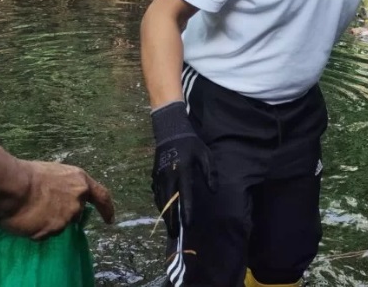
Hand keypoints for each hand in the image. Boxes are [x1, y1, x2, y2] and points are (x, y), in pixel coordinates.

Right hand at [0, 161, 114, 239]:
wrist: (13, 185)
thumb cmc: (28, 175)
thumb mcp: (55, 174)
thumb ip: (65, 187)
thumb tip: (62, 197)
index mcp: (81, 181)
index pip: (102, 196)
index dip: (107, 209)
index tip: (110, 219)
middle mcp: (79, 198)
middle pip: (75, 213)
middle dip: (63, 214)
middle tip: (43, 209)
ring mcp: (68, 215)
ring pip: (59, 225)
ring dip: (47, 221)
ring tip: (30, 211)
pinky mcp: (55, 228)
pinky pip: (45, 233)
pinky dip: (36, 229)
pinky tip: (26, 219)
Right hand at [151, 101, 216, 237]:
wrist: (170, 132)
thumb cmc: (191, 144)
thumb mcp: (205, 155)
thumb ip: (210, 173)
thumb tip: (214, 191)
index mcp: (182, 171)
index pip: (184, 196)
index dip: (186, 212)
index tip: (188, 225)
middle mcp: (168, 177)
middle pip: (168, 203)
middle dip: (171, 220)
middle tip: (174, 235)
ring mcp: (159, 177)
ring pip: (160, 201)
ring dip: (165, 215)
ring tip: (169, 228)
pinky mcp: (154, 177)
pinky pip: (156, 194)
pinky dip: (160, 205)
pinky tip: (165, 212)